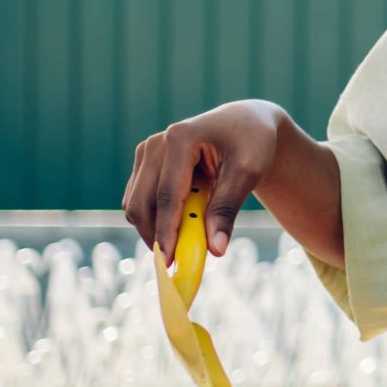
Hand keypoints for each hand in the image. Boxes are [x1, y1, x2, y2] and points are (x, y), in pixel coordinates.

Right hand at [123, 100, 286, 263]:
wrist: (244, 123)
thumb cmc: (251, 144)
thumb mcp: (249, 173)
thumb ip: (228, 209)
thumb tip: (215, 249)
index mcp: (180, 138)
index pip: (167, 195)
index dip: (166, 231)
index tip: (168, 261)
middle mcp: (155, 144)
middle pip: (142, 202)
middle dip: (156, 236)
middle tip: (176, 263)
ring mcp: (146, 152)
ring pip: (135, 204)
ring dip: (155, 228)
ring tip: (185, 240)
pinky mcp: (144, 163)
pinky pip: (139, 200)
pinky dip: (156, 218)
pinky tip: (180, 224)